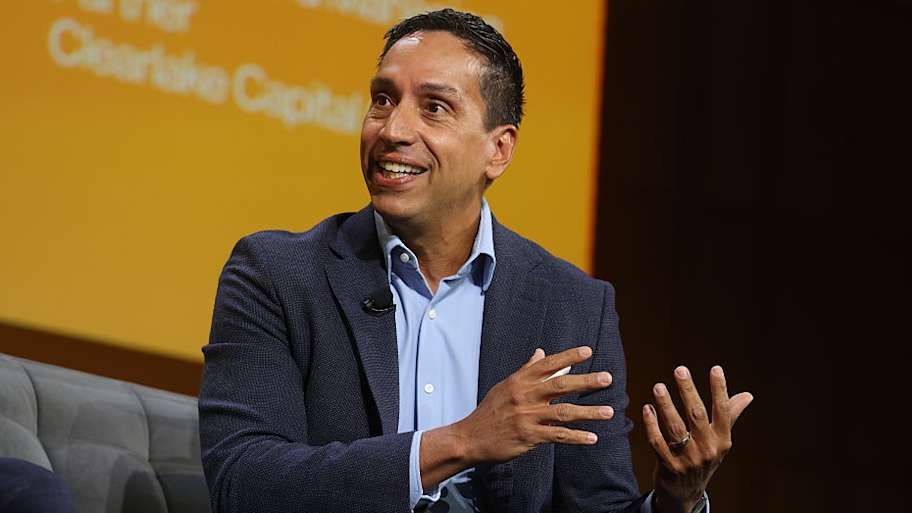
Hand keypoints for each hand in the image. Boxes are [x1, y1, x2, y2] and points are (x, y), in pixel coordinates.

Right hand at [453, 346, 614, 464]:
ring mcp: (527, 416)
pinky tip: (592, 437)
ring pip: (564, 412)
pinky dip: (576, 437)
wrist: (471, 437)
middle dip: (586, 381)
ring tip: (609, 411)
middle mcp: (525, 396)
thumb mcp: (505, 386)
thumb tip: (540, 352)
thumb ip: (526, 370)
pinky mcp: (529, 436)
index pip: (547, 364)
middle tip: (607, 378)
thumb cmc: (490, 411)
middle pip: (560, 385)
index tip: (587, 351)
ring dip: (589, 412)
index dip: (568, 356)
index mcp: (519, 380)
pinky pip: (558, 435)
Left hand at [643, 366, 752, 512]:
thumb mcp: (719, 440)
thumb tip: (748, 395)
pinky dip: (651, 425)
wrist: (686, 492)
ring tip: (658, 386)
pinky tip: (647, 408)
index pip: (723, 411)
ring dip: (666, 405)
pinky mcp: (669, 466)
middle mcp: (707, 449)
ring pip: (675, 428)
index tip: (716, 368)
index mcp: (721, 440)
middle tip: (680, 369)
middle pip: (697, 415)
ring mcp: (688, 459)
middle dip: (688, 391)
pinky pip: (658, 443)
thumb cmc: (703, 457)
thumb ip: (730, 415)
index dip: (720, 390)